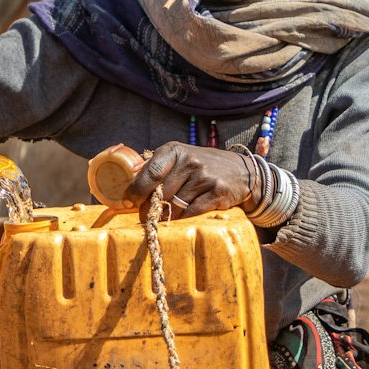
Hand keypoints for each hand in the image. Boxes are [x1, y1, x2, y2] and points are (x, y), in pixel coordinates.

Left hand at [123, 142, 254, 216]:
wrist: (241, 171)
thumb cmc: (201, 167)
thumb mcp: (180, 159)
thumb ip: (157, 170)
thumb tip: (128, 192)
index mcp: (175, 150)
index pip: (151, 172)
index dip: (137, 190)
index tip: (128, 201)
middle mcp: (191, 161)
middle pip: (161, 193)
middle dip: (150, 208)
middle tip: (146, 215)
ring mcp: (205, 177)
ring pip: (175, 205)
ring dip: (167, 214)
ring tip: (165, 215)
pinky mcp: (218, 192)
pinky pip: (191, 212)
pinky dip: (184, 217)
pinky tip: (183, 215)